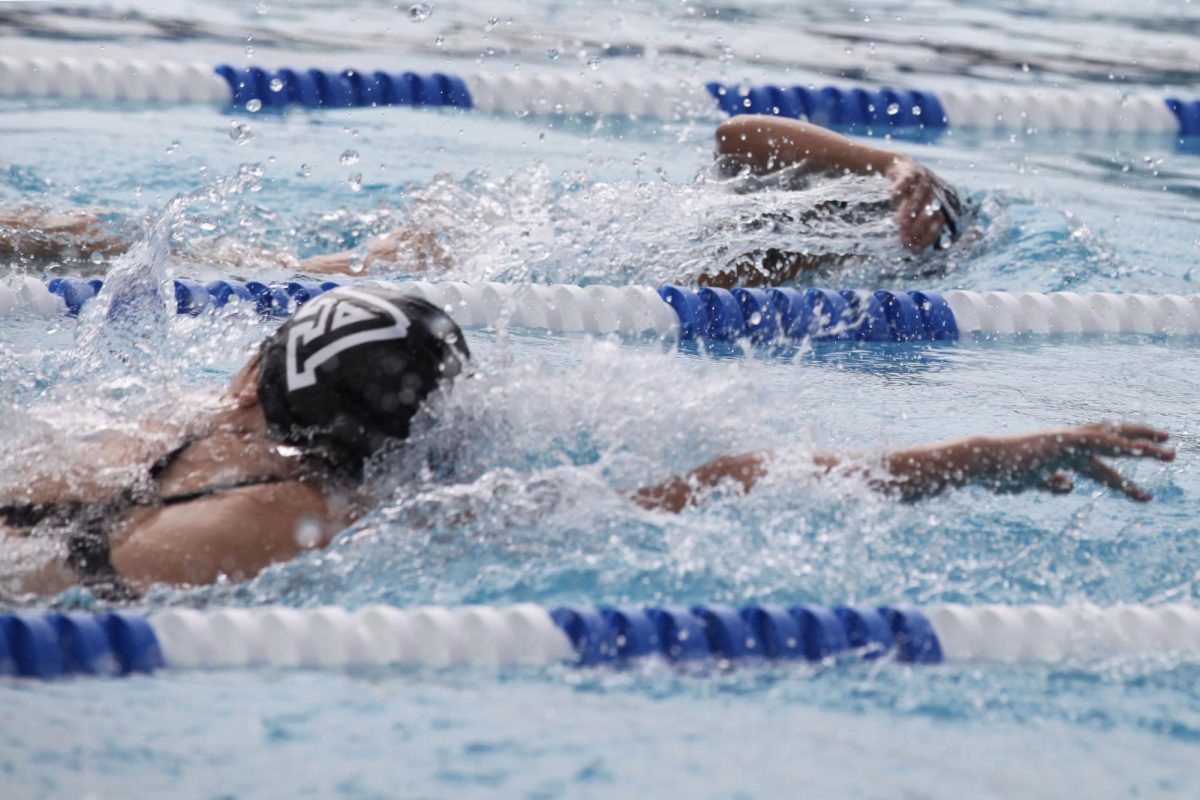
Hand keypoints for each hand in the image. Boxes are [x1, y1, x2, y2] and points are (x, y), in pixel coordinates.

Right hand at [885, 157, 946, 252]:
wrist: (900, 166)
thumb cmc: (907, 195)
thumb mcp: (912, 210)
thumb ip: (912, 226)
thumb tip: (909, 251)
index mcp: (936, 203)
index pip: (938, 222)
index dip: (928, 237)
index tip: (914, 250)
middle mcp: (933, 192)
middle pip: (930, 210)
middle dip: (918, 227)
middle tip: (903, 240)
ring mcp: (923, 180)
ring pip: (920, 195)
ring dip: (910, 210)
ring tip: (899, 224)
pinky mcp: (909, 170)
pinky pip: (906, 179)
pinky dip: (901, 187)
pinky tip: (893, 197)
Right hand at [992, 422, 1174, 501]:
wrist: (980, 463)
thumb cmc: (999, 474)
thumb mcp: (1030, 482)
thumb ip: (1050, 483)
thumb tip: (1069, 485)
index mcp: (1061, 456)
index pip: (1099, 462)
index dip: (1123, 472)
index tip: (1142, 487)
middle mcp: (1068, 444)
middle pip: (1111, 443)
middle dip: (1140, 449)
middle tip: (1169, 452)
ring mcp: (1066, 440)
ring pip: (1111, 440)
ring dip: (1141, 445)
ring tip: (1168, 451)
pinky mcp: (1064, 440)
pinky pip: (1099, 441)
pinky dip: (1121, 444)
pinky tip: (1141, 448)